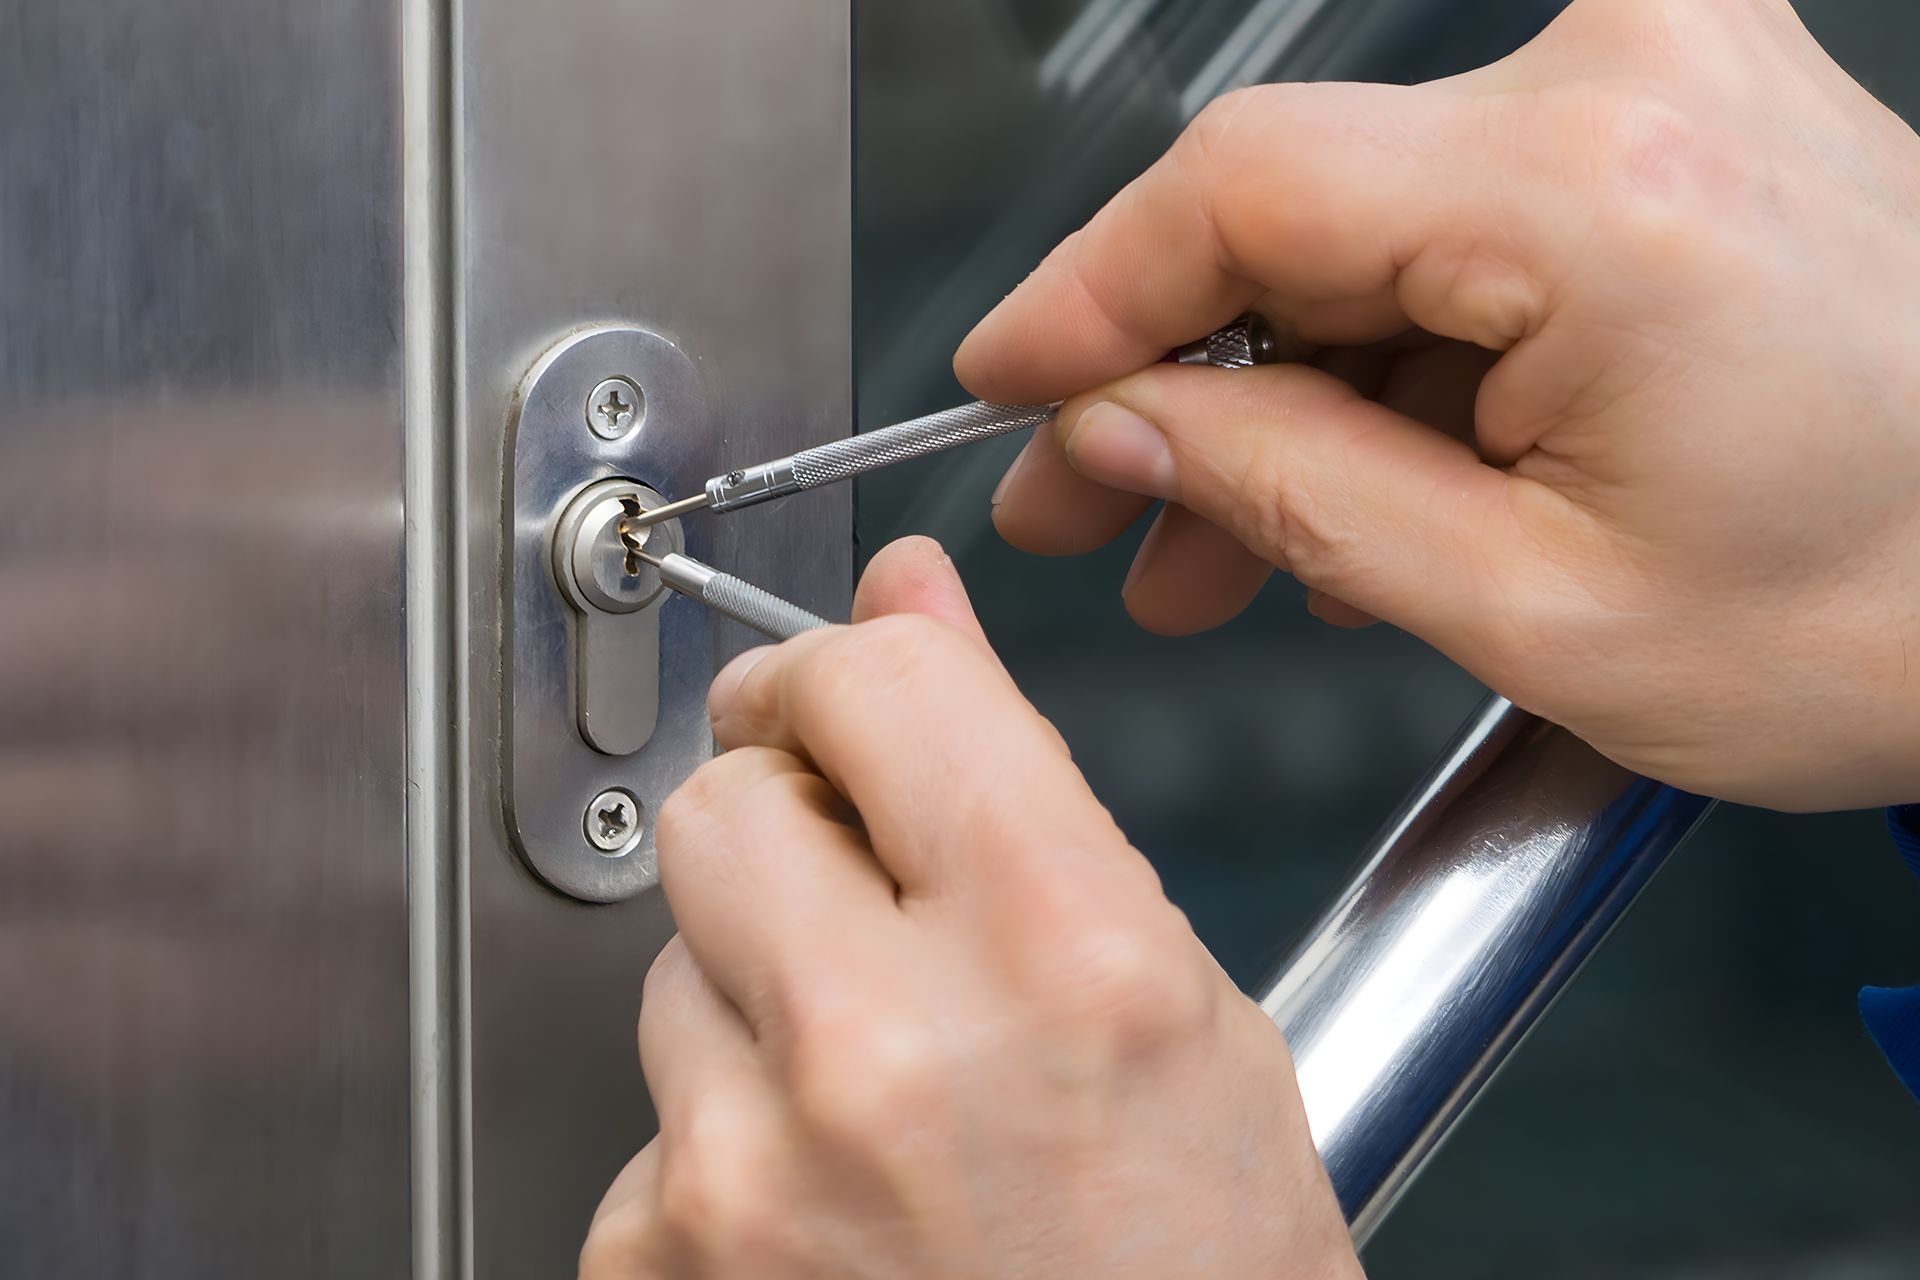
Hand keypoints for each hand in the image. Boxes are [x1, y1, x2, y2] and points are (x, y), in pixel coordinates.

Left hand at [579, 537, 1359, 1279]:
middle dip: (787, 823)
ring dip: (757, 995)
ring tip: (879, 1100)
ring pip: (672, 958)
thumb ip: (1020, 784)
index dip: (846, 671)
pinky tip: (829, 1201)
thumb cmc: (1198, 1279)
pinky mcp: (660, 1262)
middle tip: (860, 896)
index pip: (872, 681)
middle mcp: (889, 1051)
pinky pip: (650, 1119)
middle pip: (726, 803)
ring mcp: (750, 1172)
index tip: (835, 698)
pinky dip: (722, 1137)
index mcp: (1061, 952)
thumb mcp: (1181, 1003)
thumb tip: (907, 612)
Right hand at [959, 0, 1919, 810]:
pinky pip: (1457, 228)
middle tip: (1092, 505)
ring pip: (1365, 228)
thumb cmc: (1890, 619)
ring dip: (1279, 388)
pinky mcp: (1674, 121)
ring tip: (1213, 544)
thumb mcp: (1539, 612)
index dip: (1086, 299)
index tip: (1005, 386)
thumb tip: (1122, 427)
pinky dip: (1386, 359)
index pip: (1240, 191)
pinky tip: (1340, 485)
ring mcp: (1666, 84)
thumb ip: (1295, 496)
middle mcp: (1636, 85)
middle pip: (1292, 206)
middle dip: (1173, 376)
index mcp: (1599, 195)